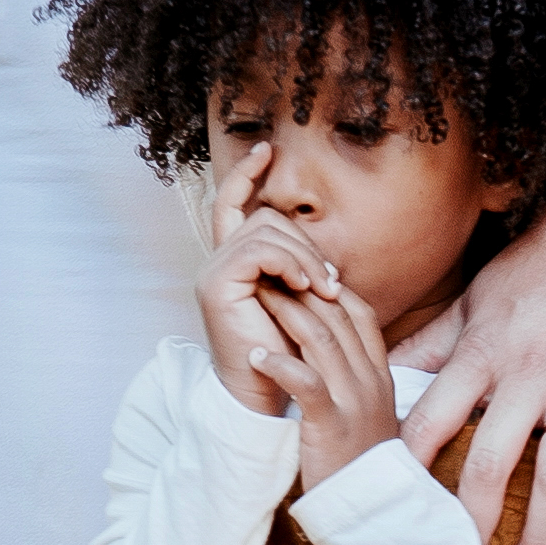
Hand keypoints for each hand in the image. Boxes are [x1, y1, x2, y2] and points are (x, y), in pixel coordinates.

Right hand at [196, 143, 341, 413]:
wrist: (268, 396)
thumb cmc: (289, 355)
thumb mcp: (301, 304)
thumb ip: (301, 270)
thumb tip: (322, 254)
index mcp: (234, 262)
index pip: (233, 204)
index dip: (245, 173)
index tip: (267, 148)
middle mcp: (218, 262)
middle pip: (264, 216)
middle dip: (305, 243)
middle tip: (331, 280)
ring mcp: (213, 271)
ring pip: (265, 230)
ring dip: (305, 257)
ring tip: (324, 289)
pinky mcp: (216, 285)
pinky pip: (258, 250)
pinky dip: (288, 263)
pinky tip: (305, 287)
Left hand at [247, 279, 397, 489]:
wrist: (373, 512)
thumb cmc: (360, 463)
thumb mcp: (367, 413)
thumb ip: (356, 379)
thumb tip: (332, 350)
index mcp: (380, 376)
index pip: (359, 313)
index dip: (328, 287)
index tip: (297, 275)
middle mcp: (371, 382)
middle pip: (337, 317)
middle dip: (299, 289)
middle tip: (266, 273)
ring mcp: (354, 402)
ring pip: (322, 340)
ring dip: (286, 313)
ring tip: (257, 296)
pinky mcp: (332, 426)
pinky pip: (306, 384)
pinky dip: (279, 364)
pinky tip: (256, 355)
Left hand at [394, 171, 545, 544]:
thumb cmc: (543, 259)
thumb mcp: (476, 297)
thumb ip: (430, 344)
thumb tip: (379, 376)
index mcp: (485, 349)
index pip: (431, 422)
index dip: (409, 473)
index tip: (396, 514)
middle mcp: (532, 371)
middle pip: (493, 466)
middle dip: (474, 524)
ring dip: (544, 530)